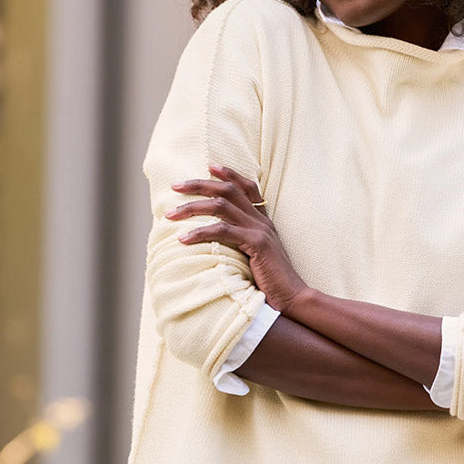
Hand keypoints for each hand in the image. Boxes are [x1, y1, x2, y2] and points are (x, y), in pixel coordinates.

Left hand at [165, 165, 307, 313]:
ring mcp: (260, 230)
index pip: (248, 187)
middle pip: (229, 190)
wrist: (292, 297)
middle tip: (175, 186)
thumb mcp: (255, 257)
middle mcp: (262, 221)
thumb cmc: (271, 282)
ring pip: (221, 206)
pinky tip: (183, 239)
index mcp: (263, 222)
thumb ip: (241, 243)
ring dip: (192, 208)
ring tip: (170, 214)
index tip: (209, 165)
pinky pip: (222, 231)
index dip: (229, 174)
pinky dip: (199, 233)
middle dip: (200, 184)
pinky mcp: (256, 244)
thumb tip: (217, 240)